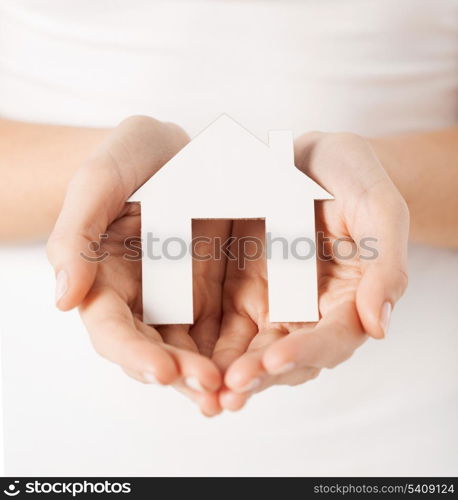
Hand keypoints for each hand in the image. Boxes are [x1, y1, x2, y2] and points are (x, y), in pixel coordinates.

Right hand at [47, 116, 228, 415]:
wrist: (175, 150)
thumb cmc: (129, 159)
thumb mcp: (98, 182)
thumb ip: (76, 236)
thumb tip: (63, 300)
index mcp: (105, 279)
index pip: (112, 329)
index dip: (134, 353)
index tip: (162, 371)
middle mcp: (141, 299)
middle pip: (155, 350)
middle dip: (181, 373)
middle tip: (210, 389)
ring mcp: (179, 298)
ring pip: (192, 349)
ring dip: (212, 374)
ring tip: (237, 391)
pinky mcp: (213, 292)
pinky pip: (225, 327)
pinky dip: (238, 350)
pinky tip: (257, 363)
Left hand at [213, 132, 408, 409]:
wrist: (312, 159)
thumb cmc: (353, 178)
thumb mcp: (379, 208)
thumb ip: (385, 265)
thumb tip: (380, 325)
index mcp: (347, 299)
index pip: (332, 338)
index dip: (307, 352)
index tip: (275, 358)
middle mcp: (308, 312)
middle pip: (286, 357)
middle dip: (259, 375)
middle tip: (229, 388)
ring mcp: (272, 304)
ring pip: (251, 351)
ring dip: (228, 373)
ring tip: (204, 388)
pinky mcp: (241, 292)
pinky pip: (222, 327)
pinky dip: (206, 347)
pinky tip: (184, 357)